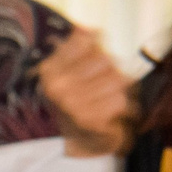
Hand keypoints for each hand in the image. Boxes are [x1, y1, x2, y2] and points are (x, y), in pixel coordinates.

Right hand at [37, 28, 136, 156]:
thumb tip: (91, 29)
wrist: (80, 141)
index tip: (92, 63)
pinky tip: (109, 113)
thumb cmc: (79, 100)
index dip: (97, 48)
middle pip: (106, 59)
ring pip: (117, 80)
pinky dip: (122, 107)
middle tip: (101, 86)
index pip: (87, 39)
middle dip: (111, 71)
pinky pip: (120, 101)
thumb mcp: (71, 70)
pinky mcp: (89, 120)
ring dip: (119, 90)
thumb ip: (80, 46)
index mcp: (49, 69)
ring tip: (106, 99)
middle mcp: (56, 86)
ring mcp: (71, 104)